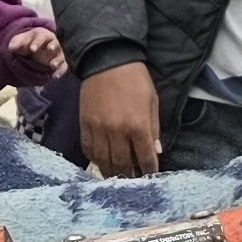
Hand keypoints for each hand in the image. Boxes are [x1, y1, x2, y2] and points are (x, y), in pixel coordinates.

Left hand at [6, 25, 67, 77]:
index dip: (37, 42)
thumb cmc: (30, 41)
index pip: (41, 37)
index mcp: (43, 35)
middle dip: (53, 46)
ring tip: (53, 64)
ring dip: (57, 59)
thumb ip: (17, 42)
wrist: (37, 46)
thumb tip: (11, 47)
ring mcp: (57, 53)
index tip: (31, 49)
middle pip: (55, 43)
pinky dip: (60, 71)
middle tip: (50, 49)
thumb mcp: (22, 40)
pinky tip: (55, 76)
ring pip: (60, 55)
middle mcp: (52, 43)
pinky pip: (63, 66)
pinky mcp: (60, 63)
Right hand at [78, 62, 162, 176]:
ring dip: (111, 172)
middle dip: (130, 175)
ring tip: (117, 176)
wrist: (107, 60)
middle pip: (123, 164)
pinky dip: (95, 159)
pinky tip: (101, 161)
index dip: (149, 170)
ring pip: (104, 161)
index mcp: (138, 125)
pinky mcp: (85, 124)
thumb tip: (156, 150)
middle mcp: (117, 131)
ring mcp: (99, 129)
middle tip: (133, 180)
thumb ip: (154, 128)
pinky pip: (88, 149)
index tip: (150, 176)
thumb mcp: (152, 101)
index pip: (145, 158)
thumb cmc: (135, 80)